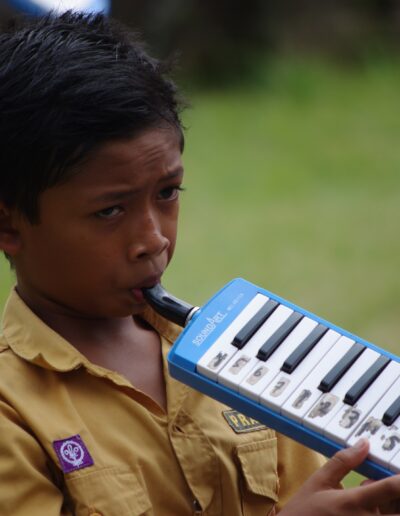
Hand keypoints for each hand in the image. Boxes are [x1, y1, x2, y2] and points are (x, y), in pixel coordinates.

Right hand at [280, 438, 399, 514]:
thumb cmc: (304, 511)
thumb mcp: (319, 481)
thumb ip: (343, 461)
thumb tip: (364, 444)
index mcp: (354, 501)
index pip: (392, 487)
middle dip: (399, 496)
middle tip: (392, 487)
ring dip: (393, 506)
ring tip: (380, 497)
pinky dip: (383, 514)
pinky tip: (371, 509)